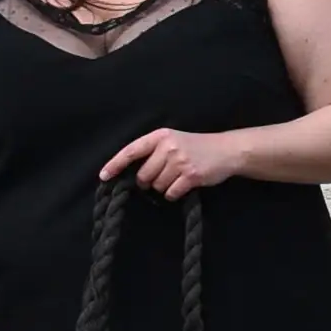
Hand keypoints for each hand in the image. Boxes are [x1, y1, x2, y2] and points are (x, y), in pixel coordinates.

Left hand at [102, 125, 251, 197]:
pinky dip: (175, 193)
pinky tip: (184, 185)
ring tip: (178, 178)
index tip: (103, 176)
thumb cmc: (197, 146)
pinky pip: (171, 193)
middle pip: (143, 175)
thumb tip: (134, 174)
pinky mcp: (190, 175)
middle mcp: (168, 147)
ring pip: (157, 185)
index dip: (115, 164)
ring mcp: (180, 161)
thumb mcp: (174, 140)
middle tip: (163, 176)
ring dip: (164, 187)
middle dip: (149, 181)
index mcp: (160, 136)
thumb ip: (154, 152)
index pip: (131, 151)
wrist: (227, 150)